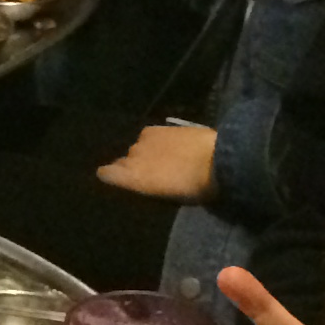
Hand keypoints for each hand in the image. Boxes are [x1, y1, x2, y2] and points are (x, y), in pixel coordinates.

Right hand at [97, 122, 215, 200]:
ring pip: (138, 147)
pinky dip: (156, 142)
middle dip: (133, 166)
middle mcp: (132, 156)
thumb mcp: (169, 196)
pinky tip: (170, 147)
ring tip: (163, 159)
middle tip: (151, 174)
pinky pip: (150, 137)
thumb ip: (149, 186)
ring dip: (146, 153)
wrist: (217, 159)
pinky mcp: (160, 128)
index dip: (110, 175)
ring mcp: (145, 139)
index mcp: (133, 176)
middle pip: (125, 161)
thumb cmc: (195, 187)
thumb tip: (143, 181)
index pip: (107, 173)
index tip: (114, 178)